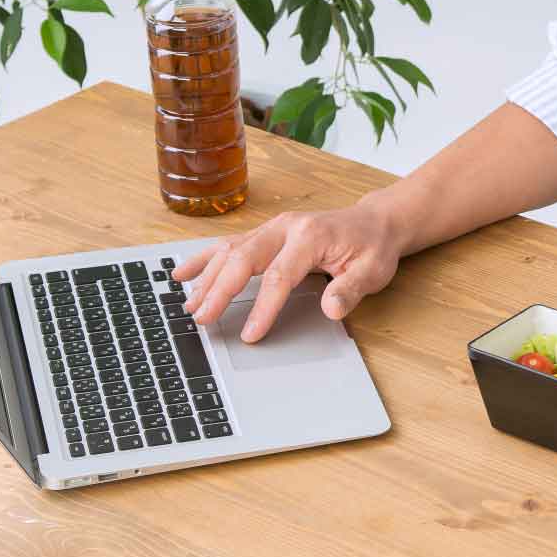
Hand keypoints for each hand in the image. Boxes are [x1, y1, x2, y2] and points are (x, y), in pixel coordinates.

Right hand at [171, 200, 404, 341]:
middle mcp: (286, 227)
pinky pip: (229, 244)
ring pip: (231, 250)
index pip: (280, 275)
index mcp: (311, 236)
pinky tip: (183, 273)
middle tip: (202, 319)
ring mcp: (273, 228)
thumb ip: (350, 290)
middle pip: (244, 259)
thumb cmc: (372, 247)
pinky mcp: (265, 233)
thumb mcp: (372, 271)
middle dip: (220, 290)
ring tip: (190, 306)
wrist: (374, 222)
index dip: (263, 307)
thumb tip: (331, 309)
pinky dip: (204, 259)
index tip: (250, 334)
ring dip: (207, 278)